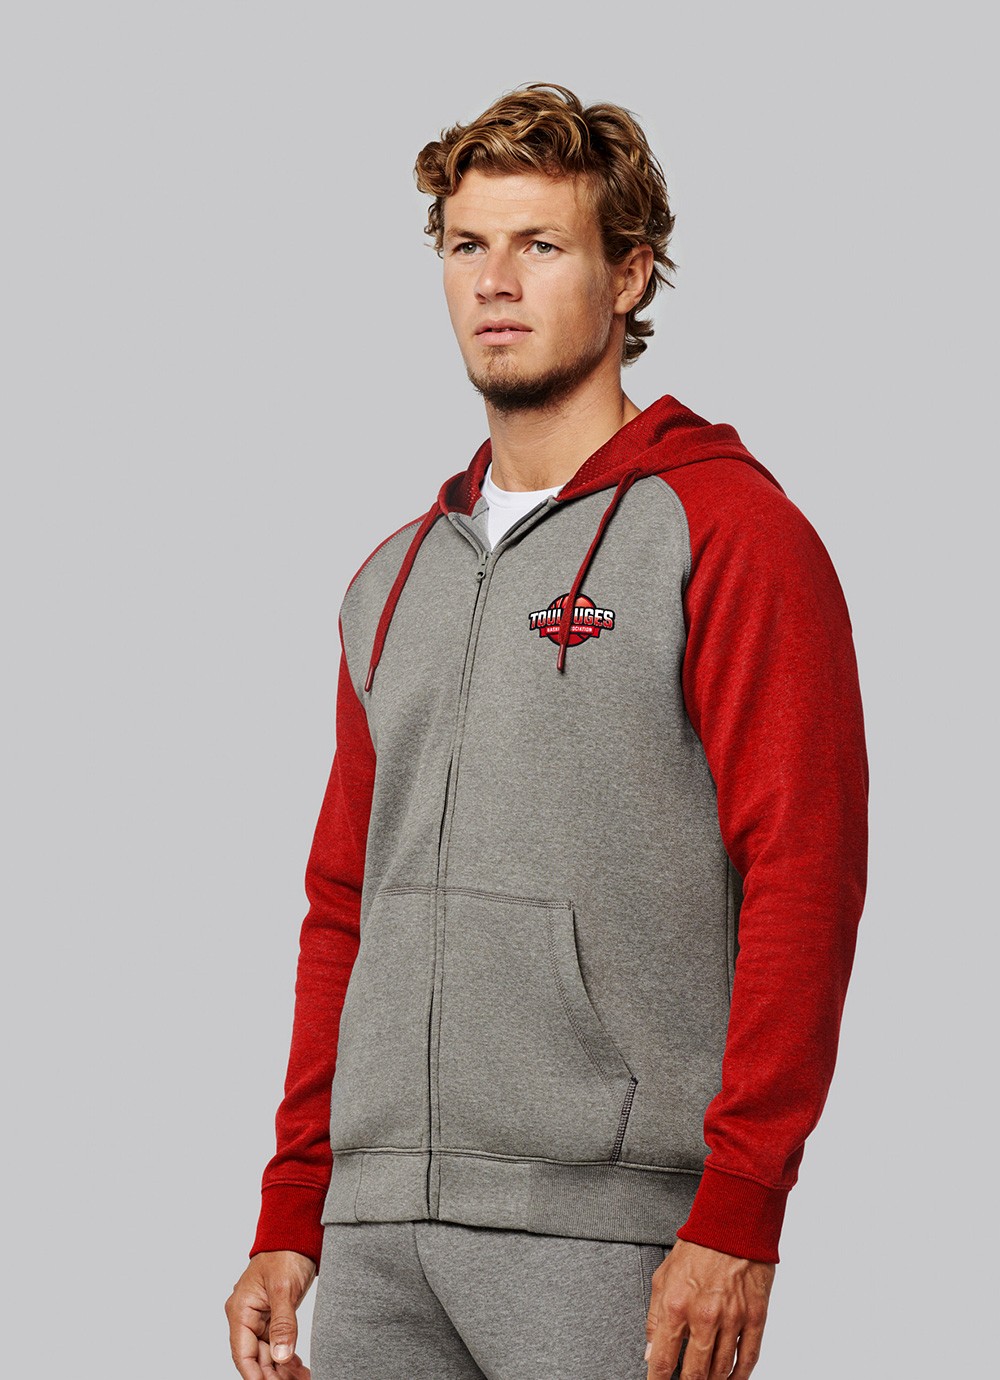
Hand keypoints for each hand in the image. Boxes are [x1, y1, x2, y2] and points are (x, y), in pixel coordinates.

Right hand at [225, 1250, 316, 1379]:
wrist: (296, 1235)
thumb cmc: (285, 1253)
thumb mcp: (284, 1288)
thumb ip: (283, 1323)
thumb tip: (280, 1355)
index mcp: (240, 1310)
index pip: (243, 1354)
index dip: (256, 1376)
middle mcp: (245, 1316)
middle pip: (256, 1358)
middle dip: (274, 1374)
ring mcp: (258, 1317)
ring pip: (267, 1354)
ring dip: (282, 1368)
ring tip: (302, 1376)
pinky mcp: (272, 1316)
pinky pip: (275, 1343)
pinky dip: (286, 1356)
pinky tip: (298, 1366)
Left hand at [644, 1239, 773, 1378]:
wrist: (732, 1225)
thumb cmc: (697, 1248)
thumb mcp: (662, 1277)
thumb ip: (654, 1317)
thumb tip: (650, 1351)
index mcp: (676, 1306)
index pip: (662, 1360)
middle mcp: (703, 1316)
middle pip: (694, 1373)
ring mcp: (732, 1319)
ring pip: (722, 1370)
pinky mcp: (755, 1317)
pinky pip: (748, 1358)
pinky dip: (739, 1375)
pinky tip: (732, 1379)